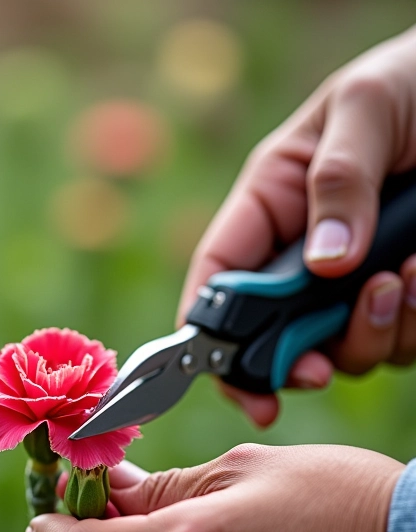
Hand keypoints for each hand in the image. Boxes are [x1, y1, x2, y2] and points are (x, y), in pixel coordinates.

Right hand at [178, 26, 415, 426]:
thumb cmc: (407, 82)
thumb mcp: (364, 108)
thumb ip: (337, 182)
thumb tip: (324, 265)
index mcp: (268, 207)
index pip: (217, 281)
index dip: (207, 336)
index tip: (228, 378)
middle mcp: (299, 255)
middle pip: (272, 336)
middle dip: (291, 362)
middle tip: (317, 370)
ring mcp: (346, 282)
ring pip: (338, 349)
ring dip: (366, 336)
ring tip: (403, 278)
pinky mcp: (394, 296)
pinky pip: (394, 341)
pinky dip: (409, 326)